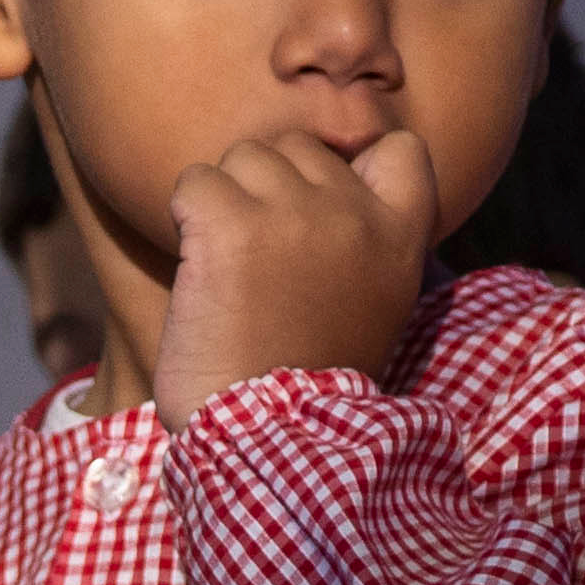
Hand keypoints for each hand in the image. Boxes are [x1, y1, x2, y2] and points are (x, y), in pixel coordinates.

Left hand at [151, 127, 439, 423]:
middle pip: (297, 150)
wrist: (268, 435)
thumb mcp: (371, 306)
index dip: (355, 165)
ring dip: (223, 203)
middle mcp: (352, 213)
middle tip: (257, 263)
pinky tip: (196, 269)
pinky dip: (183, 217)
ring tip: (226, 271)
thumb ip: (361, 243)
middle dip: (269, 191)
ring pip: (241, 159)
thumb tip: (326, 186)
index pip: (400, 151)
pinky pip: (193, 182)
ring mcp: (292, 213)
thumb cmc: (304, 380)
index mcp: (399, 237)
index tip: (323, 212)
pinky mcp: (230, 225)